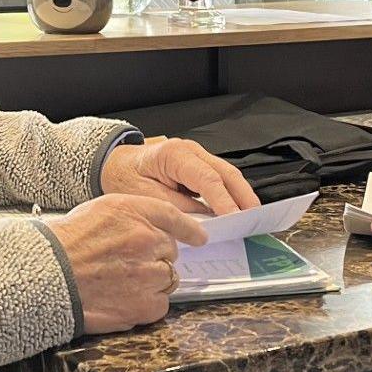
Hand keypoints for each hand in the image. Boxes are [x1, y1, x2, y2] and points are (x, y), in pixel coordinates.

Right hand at [50, 194, 206, 333]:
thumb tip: (157, 229)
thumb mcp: (97, 212)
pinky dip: (147, 304)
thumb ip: (131, 217)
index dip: (188, 228)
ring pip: (167, 277)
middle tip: (127, 265)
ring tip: (121, 282)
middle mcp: (145, 239)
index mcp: (132, 212)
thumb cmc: (64, 246)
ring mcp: (147, 273)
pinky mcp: (144, 304)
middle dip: (155, 258)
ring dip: (151, 281)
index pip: (172, 215)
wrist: (46, 277)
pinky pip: (161, 303)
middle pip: (170, 251)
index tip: (198, 237)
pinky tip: (124, 299)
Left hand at [100, 137, 259, 214]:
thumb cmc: (126, 176)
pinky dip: (230, 194)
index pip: (208, 179)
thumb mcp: (145, 197)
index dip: (224, 200)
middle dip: (243, 195)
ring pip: (227, 174)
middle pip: (226, 172)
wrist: (116, 163)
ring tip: (250, 217)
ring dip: (240, 195)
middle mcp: (190, 151)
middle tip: (255, 218)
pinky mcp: (199, 166)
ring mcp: (197, 156)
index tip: (236, 219)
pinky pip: (220, 179)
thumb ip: (175, 208)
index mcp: (174, 155)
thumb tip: (204, 220)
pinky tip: (236, 210)